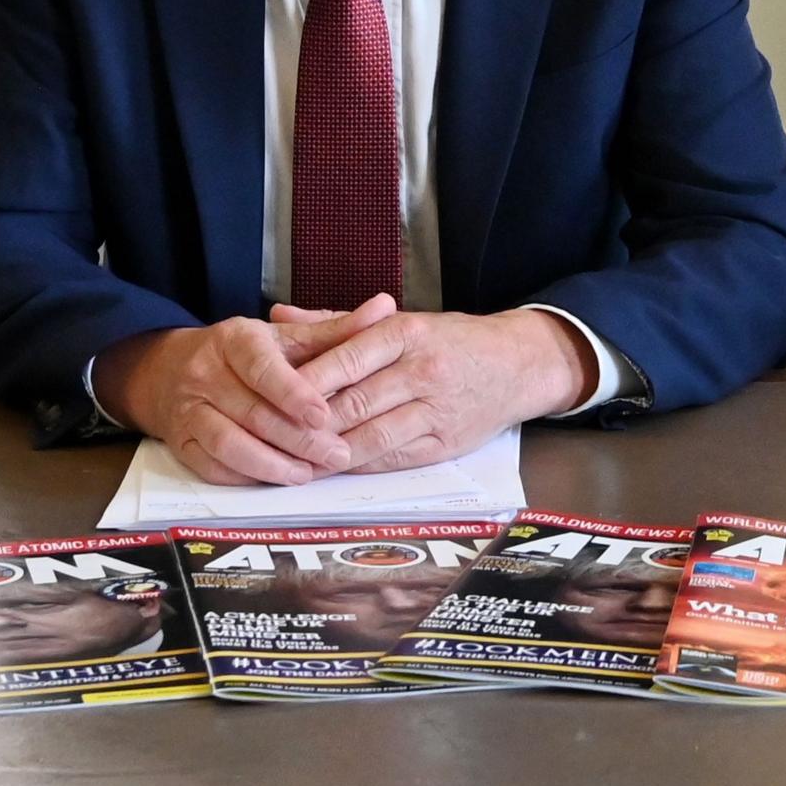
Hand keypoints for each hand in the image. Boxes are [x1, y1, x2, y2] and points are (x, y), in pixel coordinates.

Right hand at [97, 299, 396, 484]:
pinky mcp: (181, 443)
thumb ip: (337, 330)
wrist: (172, 370)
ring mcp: (188, 409)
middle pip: (253, 413)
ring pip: (229, 444)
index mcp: (234, 339)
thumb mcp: (287, 336)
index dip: (292, 393)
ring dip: (272, 464)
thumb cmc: (247, 355)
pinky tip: (277, 479)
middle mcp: (205, 372)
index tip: (322, 415)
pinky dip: (247, 477)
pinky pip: (213, 467)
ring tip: (309, 474)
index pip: (261, 367)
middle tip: (337, 455)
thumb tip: (386, 308)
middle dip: (298, 440)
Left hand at [288, 304, 593, 470]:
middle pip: (354, 402)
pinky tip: (330, 466)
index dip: (306, 383)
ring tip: (292, 458)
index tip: (269, 395)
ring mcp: (436, 410)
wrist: (516, 364)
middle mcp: (422, 370)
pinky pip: (392, 458)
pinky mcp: (445, 443)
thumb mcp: (400, 320)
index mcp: (406, 332)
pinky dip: (358, 464)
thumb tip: (279, 318)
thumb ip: (337, 322)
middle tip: (269, 435)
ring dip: (329, 452)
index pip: (347, 359)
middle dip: (309, 423)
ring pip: (371, 437)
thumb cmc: (450, 340)